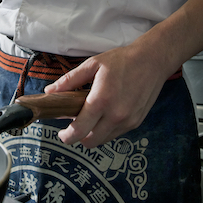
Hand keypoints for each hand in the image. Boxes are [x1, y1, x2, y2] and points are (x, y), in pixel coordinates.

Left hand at [44, 44, 167, 147]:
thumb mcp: (92, 64)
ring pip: (103, 140)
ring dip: (93, 134)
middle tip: (74, 124)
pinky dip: (107, 129)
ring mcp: (128, 121)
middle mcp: (115, 116)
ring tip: (91, 117)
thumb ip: (69, 80)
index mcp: (101, 100)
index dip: (67, 136)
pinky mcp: (136, 122)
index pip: (79, 130)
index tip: (61, 133)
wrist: (152, 61)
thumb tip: (50, 91)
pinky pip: (116, 134)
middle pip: (90, 142)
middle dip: (79, 137)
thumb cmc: (121, 60)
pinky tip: (106, 114)